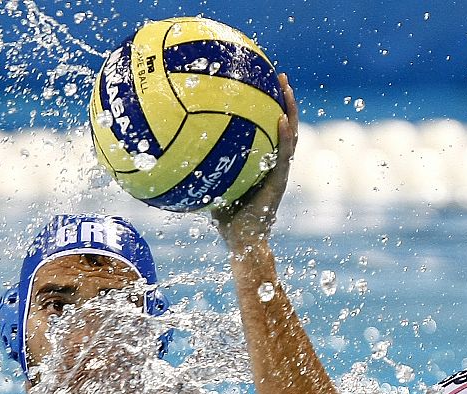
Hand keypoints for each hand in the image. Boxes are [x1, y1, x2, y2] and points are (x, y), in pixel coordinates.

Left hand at [213, 73, 297, 252]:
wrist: (243, 243)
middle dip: (285, 100)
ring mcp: (280, 173)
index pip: (269, 132)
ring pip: (291, 136)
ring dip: (291, 110)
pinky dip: (284, 137)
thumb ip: (202, 169)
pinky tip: (281, 118)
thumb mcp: (211, 187)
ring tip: (286, 87)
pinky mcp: (279, 183)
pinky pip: (283, 156)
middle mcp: (275, 166)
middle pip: (285, 127)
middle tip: (280, 76)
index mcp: (263, 165)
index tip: (264, 86)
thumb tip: (175, 154)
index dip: (270, 109)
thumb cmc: (226, 219)